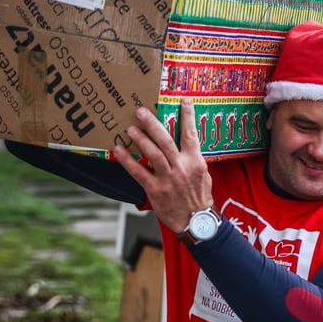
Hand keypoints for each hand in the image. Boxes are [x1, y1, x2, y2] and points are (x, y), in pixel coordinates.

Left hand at [112, 99, 213, 234]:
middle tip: (141, 111)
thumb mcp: (203, 175)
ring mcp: (168, 179)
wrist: (196, 221)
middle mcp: (182, 167)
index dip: (187, 116)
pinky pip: (139, 173)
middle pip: (166, 140)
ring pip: (153, 154)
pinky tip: (119, 151)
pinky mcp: (156, 190)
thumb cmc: (200, 198)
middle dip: (152, 124)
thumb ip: (193, 159)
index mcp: (196, 162)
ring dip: (140, 139)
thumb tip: (186, 144)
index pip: (191, 134)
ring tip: (130, 128)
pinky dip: (128, 161)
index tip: (184, 101)